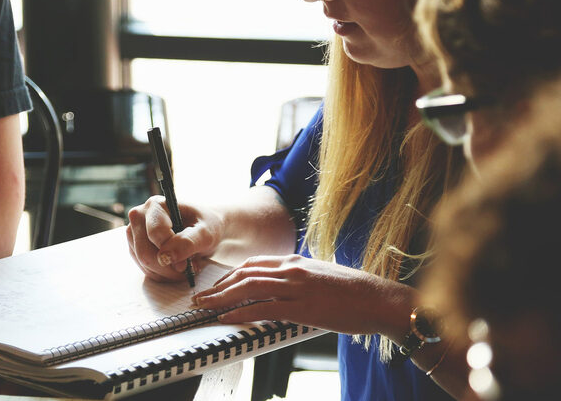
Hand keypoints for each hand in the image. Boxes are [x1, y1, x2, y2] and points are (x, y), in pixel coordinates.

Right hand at [126, 195, 223, 281]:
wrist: (204, 229)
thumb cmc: (206, 226)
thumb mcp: (206, 233)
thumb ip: (188, 242)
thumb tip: (166, 257)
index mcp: (156, 205)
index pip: (155, 233)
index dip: (171, 252)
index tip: (187, 263)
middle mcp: (140, 216)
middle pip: (145, 252)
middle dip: (168, 267)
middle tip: (188, 268)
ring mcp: (134, 233)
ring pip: (144, 263)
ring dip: (167, 272)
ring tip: (185, 266)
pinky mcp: (135, 247)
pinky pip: (145, 269)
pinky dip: (162, 274)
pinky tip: (176, 268)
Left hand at [192, 254, 414, 335]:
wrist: (378, 298)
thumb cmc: (353, 290)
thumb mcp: (320, 276)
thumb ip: (298, 278)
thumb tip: (281, 288)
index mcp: (295, 261)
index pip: (253, 264)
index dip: (230, 275)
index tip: (217, 285)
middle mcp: (292, 269)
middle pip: (245, 274)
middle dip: (218, 286)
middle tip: (200, 297)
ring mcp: (296, 287)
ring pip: (249, 288)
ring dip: (222, 298)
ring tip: (205, 307)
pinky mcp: (303, 307)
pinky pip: (264, 308)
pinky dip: (241, 313)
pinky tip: (227, 318)